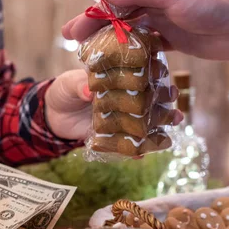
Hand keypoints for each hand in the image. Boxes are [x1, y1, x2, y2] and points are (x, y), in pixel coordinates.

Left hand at [45, 69, 182, 141]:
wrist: (54, 115)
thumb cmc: (65, 91)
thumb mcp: (69, 83)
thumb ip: (79, 85)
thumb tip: (88, 90)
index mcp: (118, 80)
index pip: (141, 75)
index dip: (154, 75)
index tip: (163, 76)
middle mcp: (126, 99)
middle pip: (151, 99)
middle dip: (166, 99)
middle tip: (174, 98)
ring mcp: (123, 119)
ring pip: (147, 121)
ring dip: (161, 123)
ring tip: (174, 121)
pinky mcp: (115, 137)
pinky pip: (129, 144)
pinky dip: (136, 150)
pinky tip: (143, 153)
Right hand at [62, 0, 228, 60]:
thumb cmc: (212, 3)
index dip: (91, 13)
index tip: (71, 29)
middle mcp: (157, 1)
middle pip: (119, 16)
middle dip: (95, 29)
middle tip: (72, 43)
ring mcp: (165, 22)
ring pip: (132, 33)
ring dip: (112, 43)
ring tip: (91, 58)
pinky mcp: (175, 41)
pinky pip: (149, 48)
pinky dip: (134, 55)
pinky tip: (121, 66)